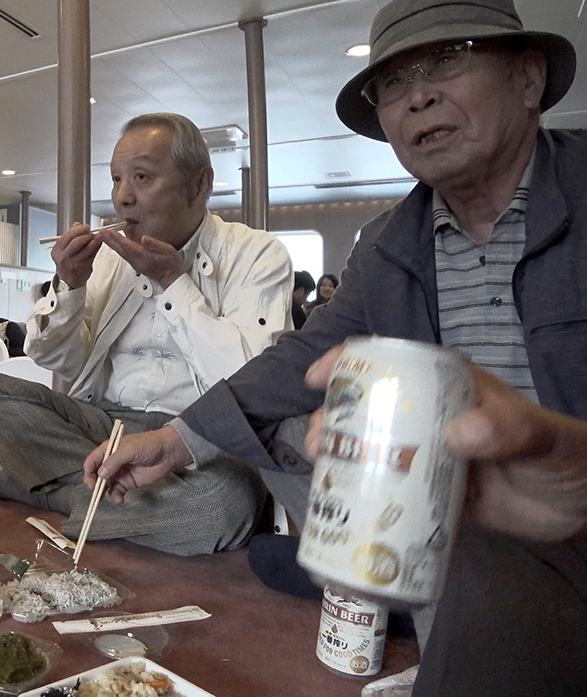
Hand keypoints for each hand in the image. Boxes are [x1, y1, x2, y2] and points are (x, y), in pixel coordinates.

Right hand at [50, 223, 102, 289]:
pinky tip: (98, 243)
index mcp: (57, 250)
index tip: (85, 226)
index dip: (78, 230)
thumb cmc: (67, 262)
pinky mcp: (84, 268)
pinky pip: (92, 255)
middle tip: (91, 232)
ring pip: (87, 249)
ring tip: (97, 237)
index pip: (67, 236)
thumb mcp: (64, 249)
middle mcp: (64, 257)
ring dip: (94, 241)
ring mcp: (74, 263)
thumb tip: (77, 225)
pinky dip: (97, 247)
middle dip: (86, 235)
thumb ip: (70, 236)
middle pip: (76, 242)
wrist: (68, 280)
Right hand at [83, 426, 193, 503]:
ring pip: (105, 485)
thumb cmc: (148, 445)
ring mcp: (120, 473)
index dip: (89, 471)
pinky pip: (117, 491)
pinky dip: (115, 496)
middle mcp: (111, 462)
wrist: (168, 452)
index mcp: (109, 450)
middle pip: (96, 474)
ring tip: (107, 498)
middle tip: (96, 491)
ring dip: (104, 492)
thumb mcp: (130, 449)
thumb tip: (100, 474)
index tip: (91, 482)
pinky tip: (119, 499)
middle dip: (94, 484)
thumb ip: (114, 461)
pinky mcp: (128, 483)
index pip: (93, 461)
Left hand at [99, 229, 184, 288]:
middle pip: (120, 249)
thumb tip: (144, 238)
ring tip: (105, 236)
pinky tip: (117, 244)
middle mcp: (136, 261)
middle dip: (109, 240)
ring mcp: (136, 263)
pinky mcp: (137, 264)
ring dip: (112, 244)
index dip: (117, 237)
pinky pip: (125, 254)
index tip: (108, 231)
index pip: (126, 245)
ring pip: (121, 252)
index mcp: (142, 256)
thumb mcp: (167, 251)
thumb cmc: (171, 265)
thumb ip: (155, 244)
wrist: (173, 279)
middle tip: (100, 232)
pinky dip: (118, 248)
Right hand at [304, 343, 586, 542]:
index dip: (349, 365)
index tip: (317, 379)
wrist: (586, 508)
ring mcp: (430, 460)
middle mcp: (431, 420)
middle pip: (369, 413)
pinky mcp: (435, 499)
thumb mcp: (539, 435)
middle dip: (332, 423)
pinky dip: (368, 504)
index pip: (392, 364)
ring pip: (374, 454)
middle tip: (317, 444)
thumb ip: (506, 430)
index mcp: (448, 389)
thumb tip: (457, 434)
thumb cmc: (565, 453)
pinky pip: (394, 498)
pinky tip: (347, 513)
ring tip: (326, 477)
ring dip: (343, 463)